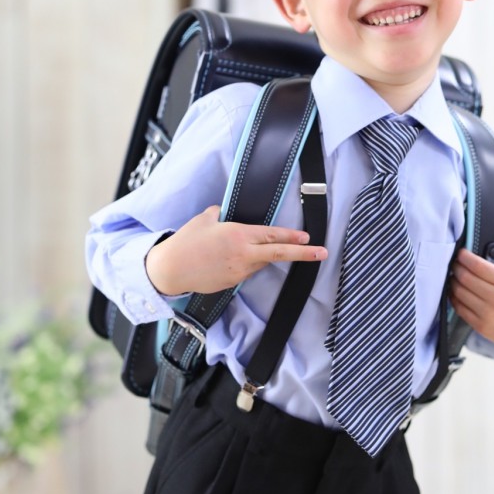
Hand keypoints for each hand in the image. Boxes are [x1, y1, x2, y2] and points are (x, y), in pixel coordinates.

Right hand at [144, 205, 327, 296]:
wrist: (171, 269)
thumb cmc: (186, 241)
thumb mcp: (205, 218)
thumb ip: (221, 213)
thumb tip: (227, 211)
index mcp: (238, 235)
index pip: (272, 235)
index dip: (292, 236)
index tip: (308, 238)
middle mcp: (243, 254)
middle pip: (279, 254)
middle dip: (303, 254)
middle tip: (322, 252)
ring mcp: (239, 271)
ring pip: (261, 262)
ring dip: (263, 255)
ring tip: (241, 248)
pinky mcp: (232, 282)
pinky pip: (247, 270)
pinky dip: (247, 263)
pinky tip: (231, 258)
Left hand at [449, 249, 493, 357]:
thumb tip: (490, 247)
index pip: (478, 265)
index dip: (465, 257)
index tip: (461, 253)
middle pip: (466, 278)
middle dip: (456, 267)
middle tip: (455, 263)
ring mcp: (488, 314)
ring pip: (460, 292)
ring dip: (453, 282)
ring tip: (454, 276)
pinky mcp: (482, 327)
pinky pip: (460, 309)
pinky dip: (454, 298)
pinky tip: (455, 292)